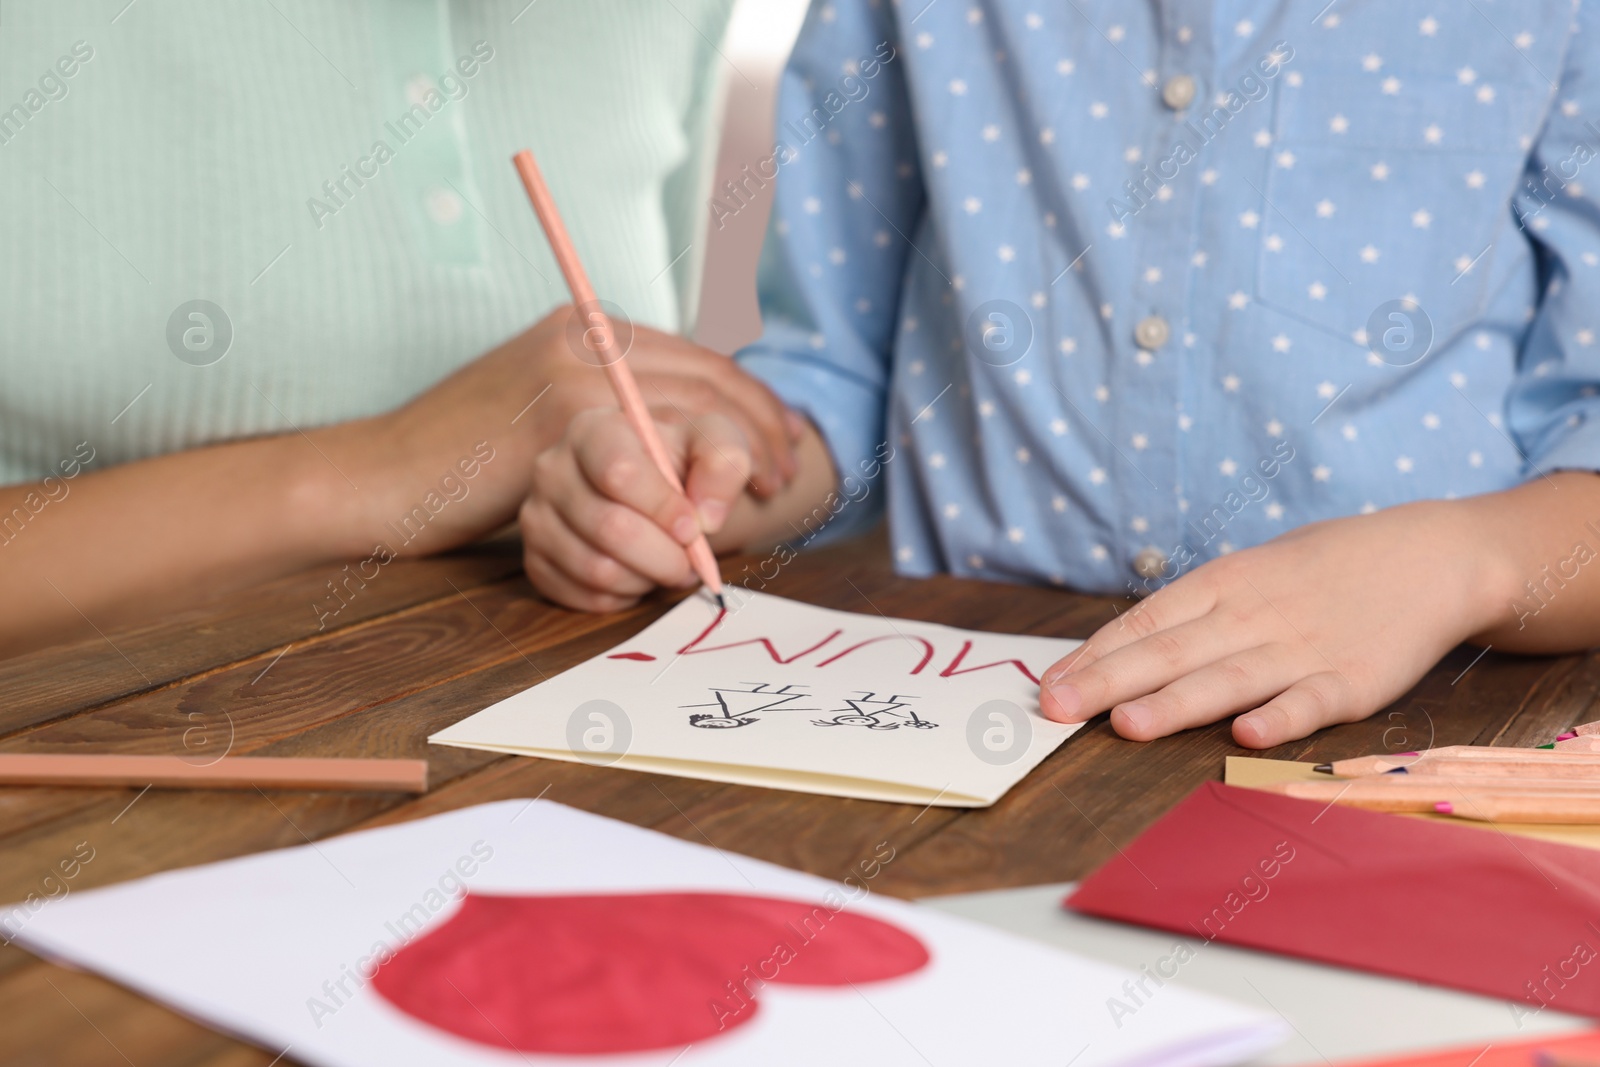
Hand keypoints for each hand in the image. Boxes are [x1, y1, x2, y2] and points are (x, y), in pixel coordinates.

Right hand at [343, 308, 796, 556]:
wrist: (383, 474)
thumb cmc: (462, 459)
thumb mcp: (542, 417)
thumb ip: (605, 413)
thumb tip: (678, 445)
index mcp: (587, 329)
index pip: (698, 358)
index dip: (749, 404)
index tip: (776, 446)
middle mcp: (586, 337)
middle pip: (709, 379)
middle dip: (756, 433)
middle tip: (779, 478)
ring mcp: (573, 374)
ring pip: (689, 415)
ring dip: (728, 467)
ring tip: (748, 509)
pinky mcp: (559, 419)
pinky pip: (651, 455)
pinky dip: (684, 494)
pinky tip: (699, 522)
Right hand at [519, 407, 752, 611]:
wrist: (658, 494)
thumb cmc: (682, 465)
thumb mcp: (715, 445)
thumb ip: (725, 461)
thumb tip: (706, 516)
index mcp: (592, 430)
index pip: (618, 474)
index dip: (663, 508)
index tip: (694, 526)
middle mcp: (553, 471)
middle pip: (609, 528)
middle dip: (665, 554)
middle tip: (691, 557)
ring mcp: (537, 519)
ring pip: (598, 570)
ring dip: (649, 577)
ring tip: (668, 562)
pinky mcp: (538, 563)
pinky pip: (587, 598)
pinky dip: (627, 596)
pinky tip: (639, 573)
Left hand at [1038, 501, 1507, 747]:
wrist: (1428, 556)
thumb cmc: (1318, 572)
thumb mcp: (1248, 575)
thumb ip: (1190, 616)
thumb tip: (1116, 654)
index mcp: (1221, 585)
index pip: (1144, 623)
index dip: (1093, 656)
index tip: (1045, 686)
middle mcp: (1251, 615)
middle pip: (1170, 653)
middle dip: (1106, 683)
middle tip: (1054, 708)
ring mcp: (1301, 649)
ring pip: (1227, 679)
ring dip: (1175, 703)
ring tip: (1125, 724)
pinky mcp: (1352, 681)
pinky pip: (1310, 702)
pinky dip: (1279, 717)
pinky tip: (1246, 734)